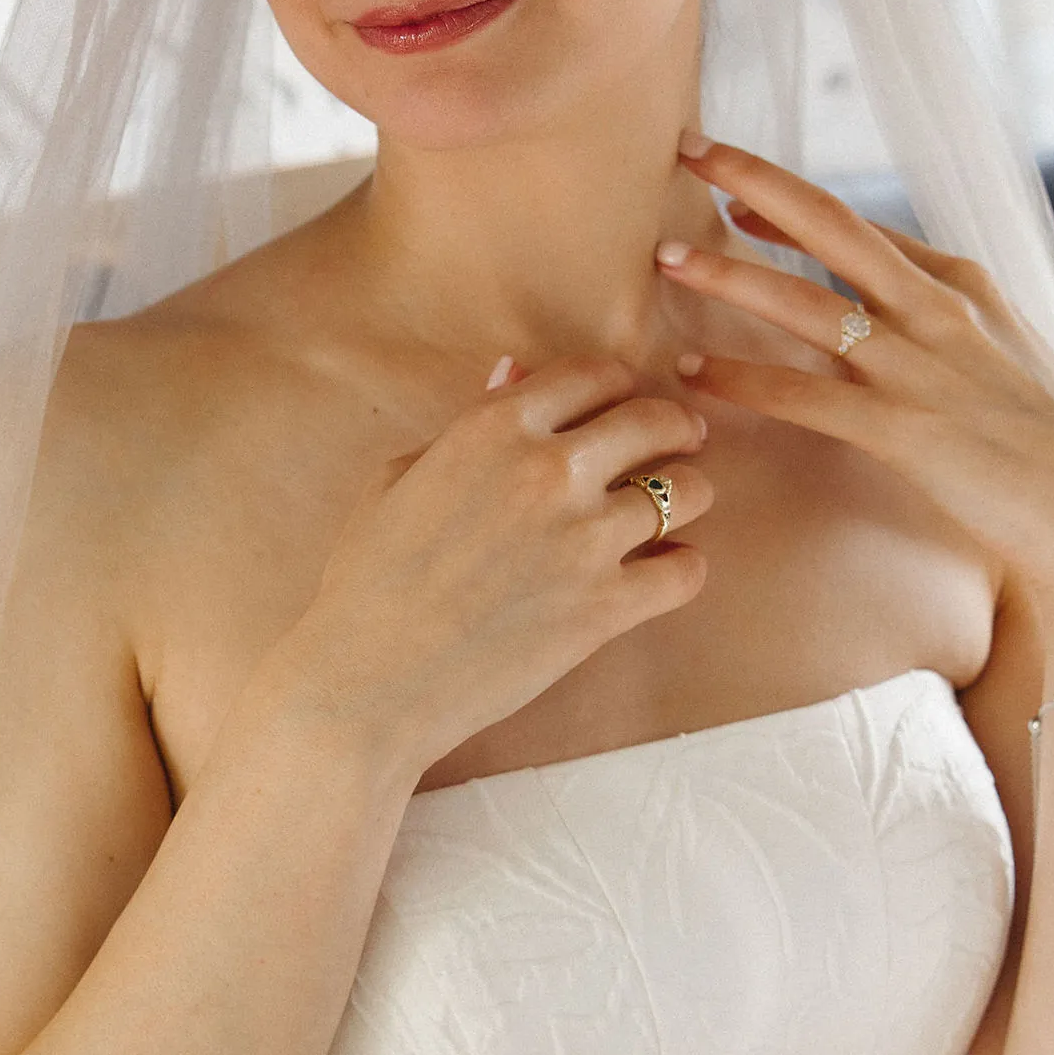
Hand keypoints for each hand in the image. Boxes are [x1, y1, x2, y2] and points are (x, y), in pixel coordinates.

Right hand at [278, 353, 711, 773]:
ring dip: (687, 496)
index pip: (592, 375)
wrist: (367, 680)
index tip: (622, 402)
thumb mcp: (396, 480)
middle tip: (682, 440)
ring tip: (675, 511)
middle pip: (654, 421)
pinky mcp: (605, 607)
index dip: (616, 385)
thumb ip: (467, 423)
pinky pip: (687, 571)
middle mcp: (549, 471)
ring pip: (687, 491)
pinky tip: (665, 571)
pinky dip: (684, 568)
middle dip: (675, 426)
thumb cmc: (366, 581)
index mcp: (495, 429)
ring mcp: (584, 539)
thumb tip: (513, 374)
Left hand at [660, 137, 1053, 638]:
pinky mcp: (905, 430)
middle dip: (754, 181)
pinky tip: (694, 371)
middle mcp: (939, 310)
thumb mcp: (999, 355)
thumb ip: (939, 321)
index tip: (731, 188)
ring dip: (730, 275)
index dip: (787, 201)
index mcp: (962, 285)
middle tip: (687, 149)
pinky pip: (804, 396)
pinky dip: (745, 380)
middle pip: (830, 226)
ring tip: (664, 256)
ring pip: (806, 303)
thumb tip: (878, 301)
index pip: (859, 225)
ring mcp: (921, 368)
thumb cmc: (1043, 444)